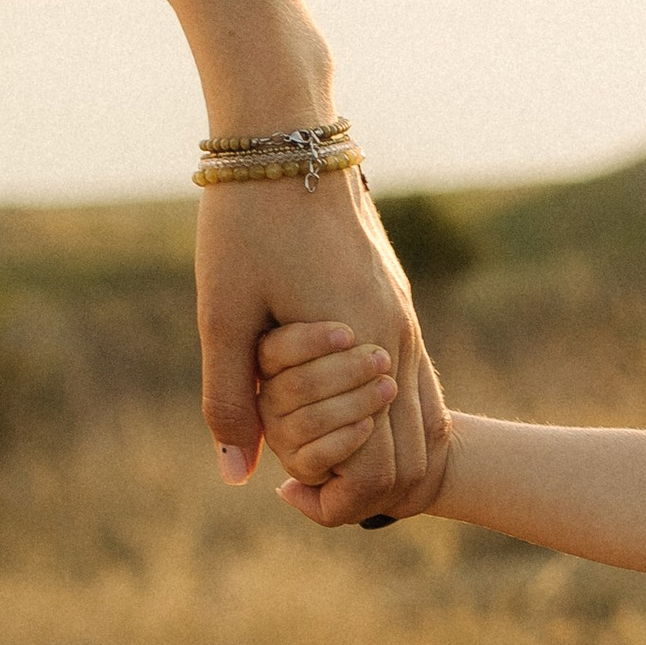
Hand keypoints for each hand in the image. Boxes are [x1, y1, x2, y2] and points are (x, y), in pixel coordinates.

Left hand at [197, 164, 447, 522]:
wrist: (288, 142)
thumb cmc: (247, 226)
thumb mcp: (222, 316)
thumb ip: (230, 400)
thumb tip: (237, 476)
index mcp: (362, 349)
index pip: (377, 470)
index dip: (336, 502)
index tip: (286, 492)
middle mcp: (398, 341)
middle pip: (413, 459)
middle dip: (363, 491)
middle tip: (301, 486)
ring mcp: (406, 321)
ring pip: (423, 424)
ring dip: (380, 456)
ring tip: (321, 460)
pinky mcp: (399, 306)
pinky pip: (417, 387)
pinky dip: (389, 422)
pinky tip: (342, 420)